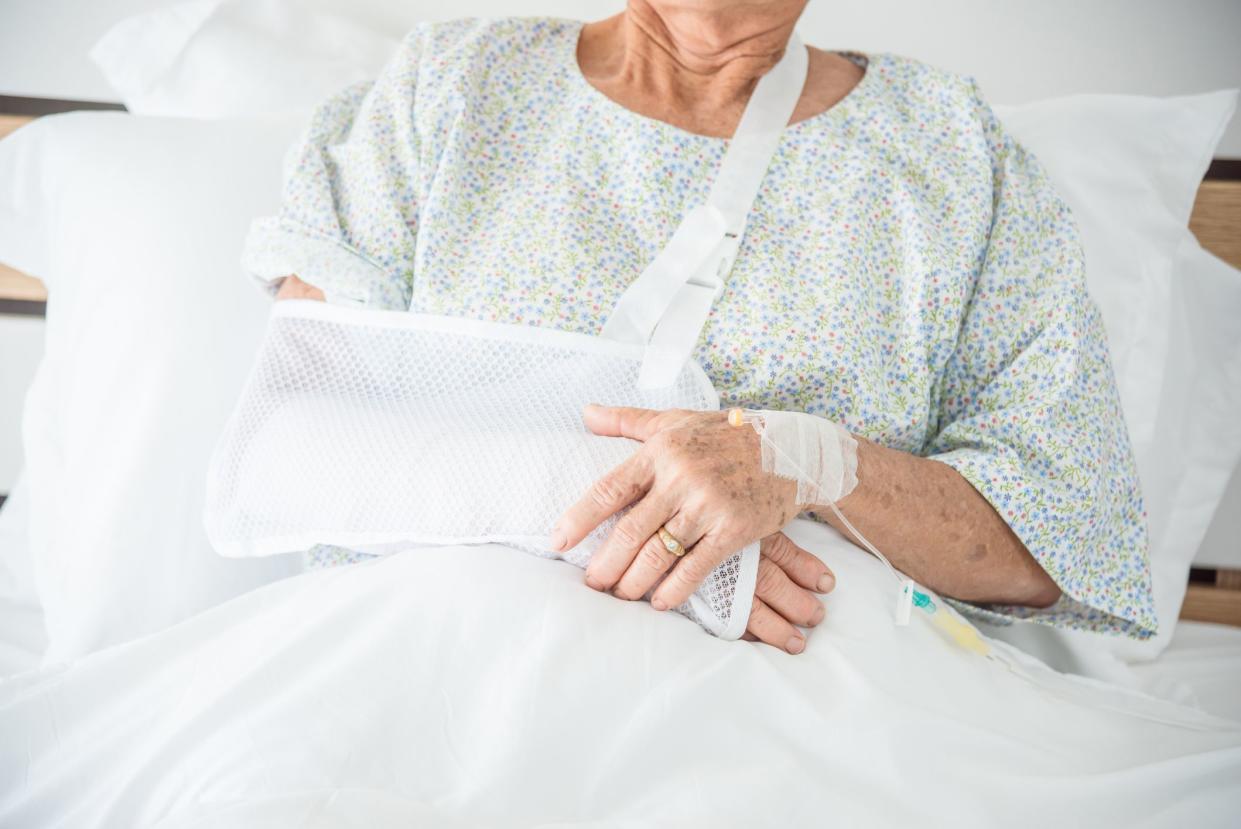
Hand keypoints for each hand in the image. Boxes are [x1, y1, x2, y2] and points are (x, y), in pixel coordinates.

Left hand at [553, 405, 833, 652]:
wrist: (791, 449)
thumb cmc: (726, 434)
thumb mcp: (676, 420)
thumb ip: (628, 421)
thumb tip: (586, 414)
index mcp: (660, 452)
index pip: (609, 490)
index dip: (579, 519)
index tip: (557, 542)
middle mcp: (680, 478)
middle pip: (629, 531)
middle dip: (604, 564)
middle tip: (590, 584)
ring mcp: (708, 505)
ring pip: (658, 554)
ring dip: (633, 582)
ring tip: (620, 596)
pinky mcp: (734, 529)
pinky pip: (696, 567)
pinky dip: (674, 589)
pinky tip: (659, 602)